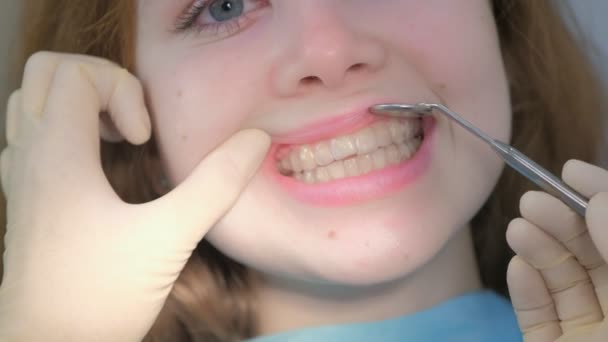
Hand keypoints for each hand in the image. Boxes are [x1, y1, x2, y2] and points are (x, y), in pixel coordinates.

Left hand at [0, 52, 269, 340]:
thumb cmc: (100, 296)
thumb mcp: (168, 239)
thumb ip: (216, 185)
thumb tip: (255, 139)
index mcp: (58, 155)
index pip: (76, 74)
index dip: (122, 90)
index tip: (143, 139)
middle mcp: (28, 156)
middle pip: (46, 73)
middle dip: (98, 83)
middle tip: (131, 126)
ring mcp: (19, 178)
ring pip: (30, 102)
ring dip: (76, 104)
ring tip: (116, 138)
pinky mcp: (23, 201)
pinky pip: (27, 137)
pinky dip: (61, 130)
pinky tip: (94, 165)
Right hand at [507, 159, 607, 341]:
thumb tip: (600, 203)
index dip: (601, 195)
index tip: (570, 170)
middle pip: (590, 253)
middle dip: (560, 222)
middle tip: (530, 202)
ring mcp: (588, 332)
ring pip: (562, 280)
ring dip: (537, 250)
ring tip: (517, 229)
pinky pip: (539, 315)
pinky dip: (526, 290)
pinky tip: (518, 267)